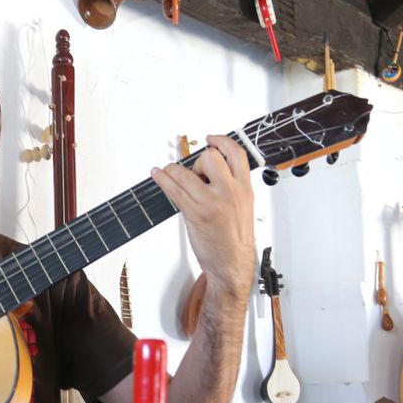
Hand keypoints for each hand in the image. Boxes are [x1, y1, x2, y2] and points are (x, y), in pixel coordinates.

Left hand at [151, 134, 256, 297]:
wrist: (232, 264)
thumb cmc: (235, 239)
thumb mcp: (243, 207)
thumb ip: (232, 187)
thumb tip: (211, 172)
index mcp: (245, 188)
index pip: (237, 153)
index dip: (222, 141)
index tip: (211, 138)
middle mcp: (230, 192)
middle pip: (210, 157)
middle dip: (197, 161)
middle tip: (193, 173)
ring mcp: (213, 202)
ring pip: (187, 171)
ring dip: (173, 170)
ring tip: (168, 173)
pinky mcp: (196, 213)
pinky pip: (175, 189)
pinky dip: (162, 179)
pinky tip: (158, 175)